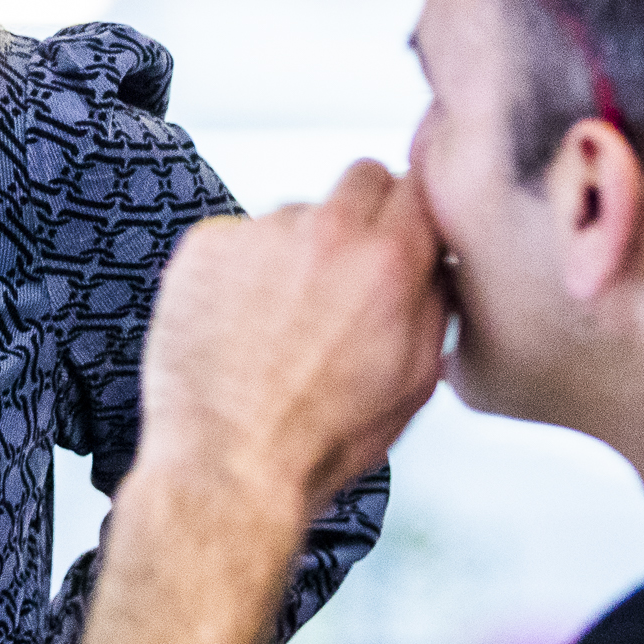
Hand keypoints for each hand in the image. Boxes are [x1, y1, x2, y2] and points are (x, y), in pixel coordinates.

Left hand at [134, 161, 447, 534]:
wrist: (227, 464)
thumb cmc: (318, 439)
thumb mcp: (415, 381)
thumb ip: (436, 304)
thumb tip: (438, 264)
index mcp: (387, 263)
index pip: (420, 183)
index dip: (415, 214)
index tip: (408, 229)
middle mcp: (324, 233)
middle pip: (362, 178)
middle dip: (366, 215)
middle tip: (350, 271)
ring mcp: (259, 234)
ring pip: (297, 214)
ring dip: (298, 250)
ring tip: (283, 321)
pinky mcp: (205, 245)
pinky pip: (239, 237)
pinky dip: (242, 268)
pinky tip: (241, 321)